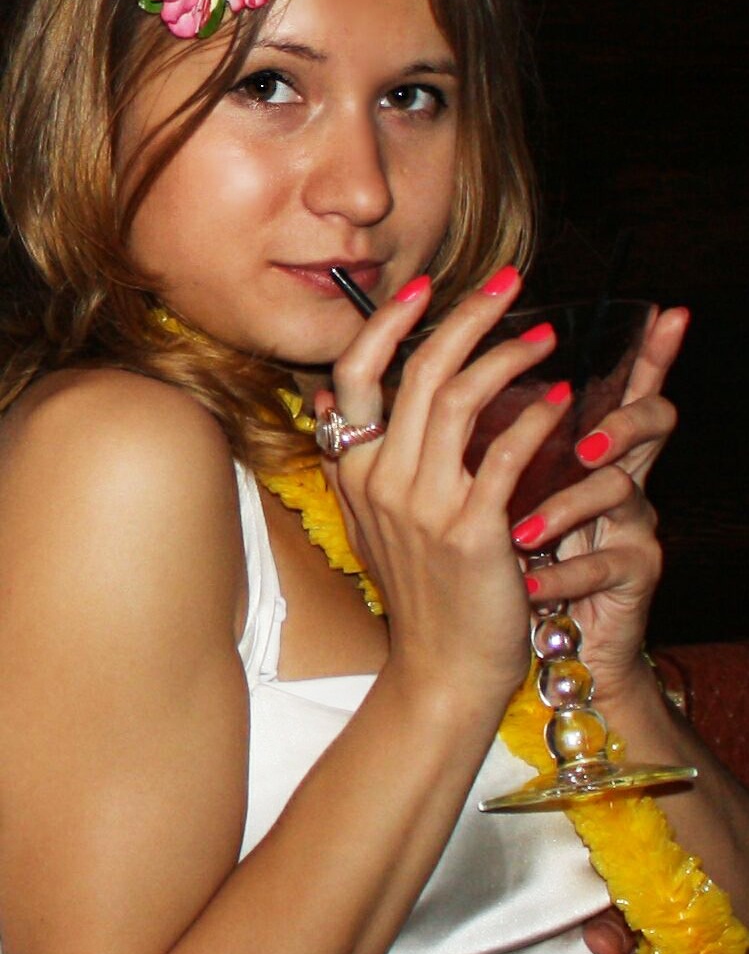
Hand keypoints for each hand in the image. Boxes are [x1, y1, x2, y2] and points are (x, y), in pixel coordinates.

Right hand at [317, 267, 574, 707]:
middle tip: (508, 284)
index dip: (388, 321)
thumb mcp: (369, 521)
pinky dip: (534, 417)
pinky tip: (561, 400)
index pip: (355, 372)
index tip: (423, 286)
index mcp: (355, 470)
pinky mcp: (472, 531)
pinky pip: (504, 453)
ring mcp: (424, 506)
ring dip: (508, 357)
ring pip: (459, 399)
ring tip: (545, 337)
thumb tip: (329, 396)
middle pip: (419, 371)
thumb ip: (354, 457)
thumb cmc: (420, 592)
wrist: (442, 669)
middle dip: (467, 315)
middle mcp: (382, 480)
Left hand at [515, 307, 689, 700]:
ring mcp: (629, 526)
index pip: (626, 386)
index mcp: (588, 447)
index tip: (670, 313)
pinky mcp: (630, 577)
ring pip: (618, 493)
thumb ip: (489, 436)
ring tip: (521, 532)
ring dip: (566, 509)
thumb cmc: (513, 553)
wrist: (538, 645)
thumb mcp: (501, 486)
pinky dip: (560, 576)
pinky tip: (530, 585)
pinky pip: (600, 567)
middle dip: (623, 422)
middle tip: (583, 442)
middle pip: (650, 423)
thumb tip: (440, 378)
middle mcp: (619, 476)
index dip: (652, 352)